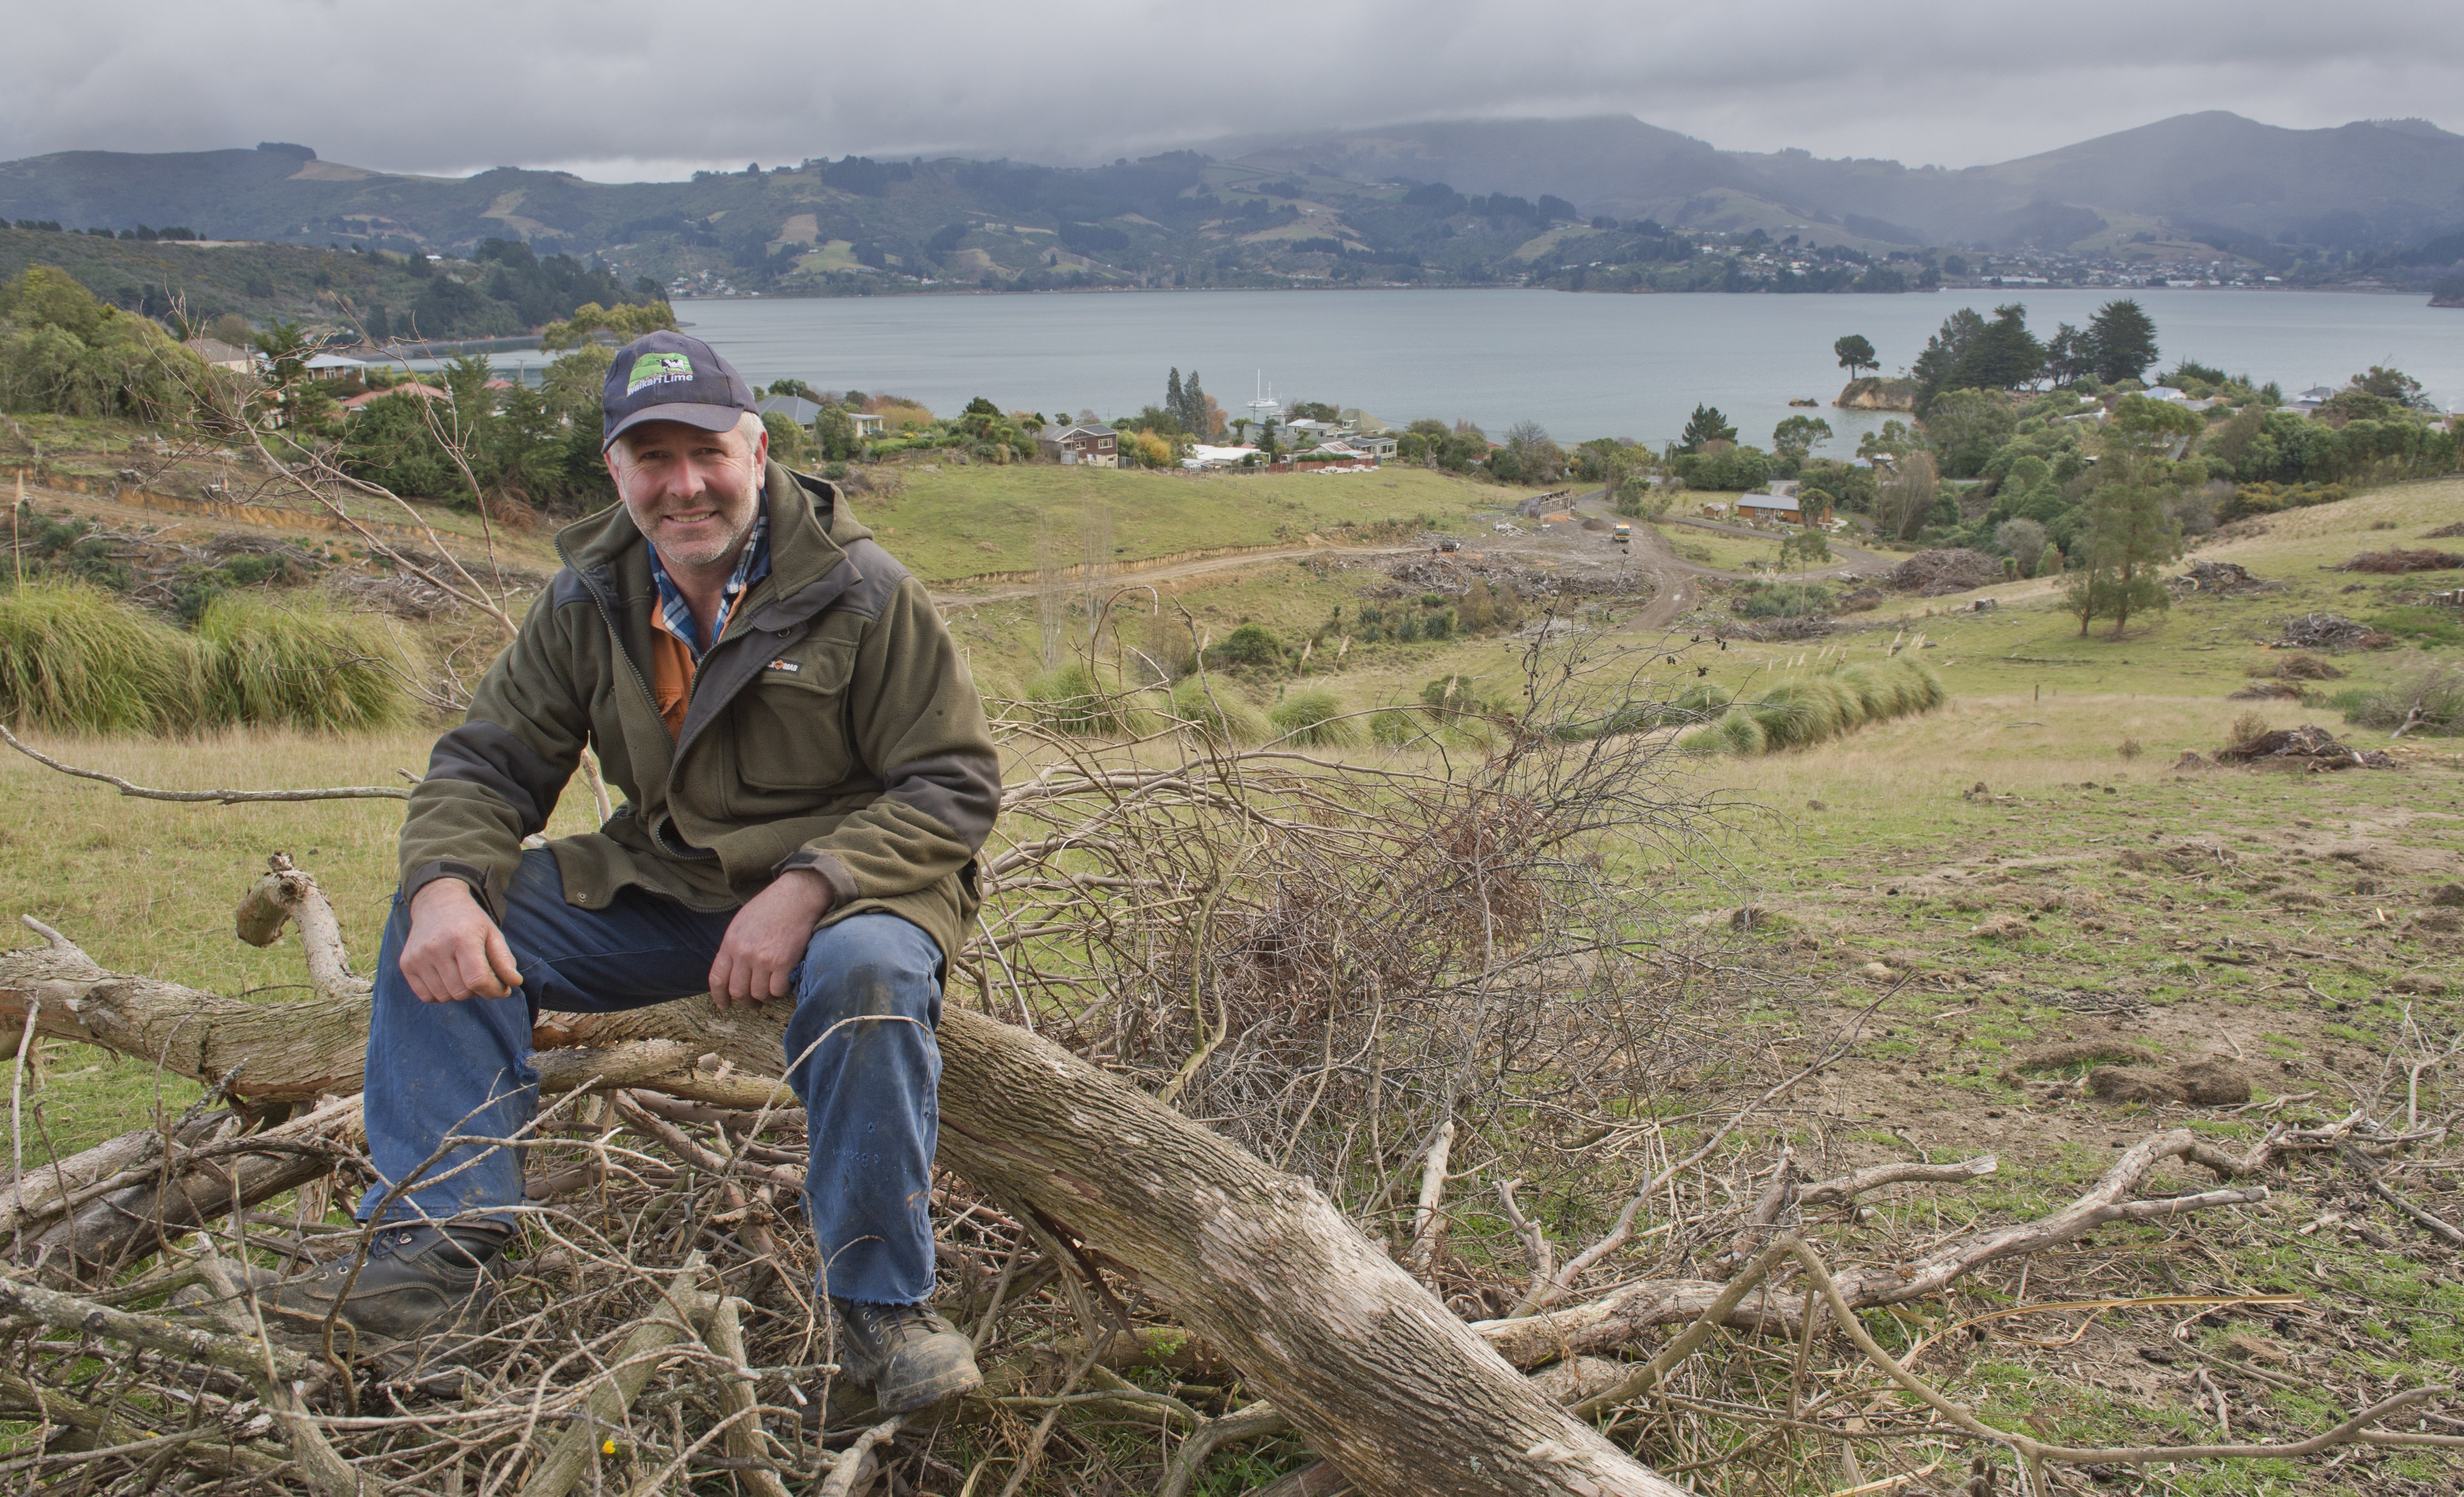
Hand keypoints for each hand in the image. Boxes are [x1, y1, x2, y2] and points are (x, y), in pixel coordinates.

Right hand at [400, 879, 521, 1002]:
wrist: (436, 904)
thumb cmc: (469, 921)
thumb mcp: (493, 933)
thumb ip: (504, 959)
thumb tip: (514, 983)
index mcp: (462, 938)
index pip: (477, 979)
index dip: (494, 990)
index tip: (503, 989)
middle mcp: (435, 948)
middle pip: (462, 992)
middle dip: (478, 991)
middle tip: (482, 977)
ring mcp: (417, 957)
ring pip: (445, 997)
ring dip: (460, 992)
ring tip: (464, 974)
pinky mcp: (406, 964)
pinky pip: (427, 996)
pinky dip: (441, 994)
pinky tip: (447, 977)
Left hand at [709, 870, 833, 1008]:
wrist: (796, 897)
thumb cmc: (770, 907)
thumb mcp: (741, 923)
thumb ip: (734, 947)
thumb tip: (732, 970)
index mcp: (730, 943)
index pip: (717, 978)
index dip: (719, 997)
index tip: (724, 1005)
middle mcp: (744, 954)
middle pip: (738, 991)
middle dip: (746, 1001)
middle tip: (754, 1004)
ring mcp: (763, 960)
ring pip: (759, 993)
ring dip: (766, 997)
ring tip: (772, 991)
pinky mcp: (783, 963)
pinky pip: (778, 990)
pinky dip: (781, 991)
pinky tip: (785, 983)